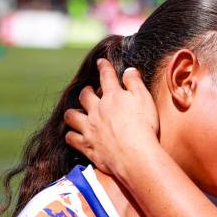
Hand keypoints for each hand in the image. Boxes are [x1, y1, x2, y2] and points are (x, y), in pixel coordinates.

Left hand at [65, 58, 159, 176]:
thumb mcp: (144, 98)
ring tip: (76, 113)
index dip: (104, 67)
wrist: (135, 154)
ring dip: (73, 113)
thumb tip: (129, 70)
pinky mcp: (87, 145)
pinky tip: (73, 135)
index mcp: (113, 97)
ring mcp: (90, 128)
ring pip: (72, 116)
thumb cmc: (143, 125)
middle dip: (86, 91)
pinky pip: (71, 138)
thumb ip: (135, 83)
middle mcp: (97, 110)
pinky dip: (71, 135)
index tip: (101, 62)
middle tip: (89, 91)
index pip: (107, 76)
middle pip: (85, 96)